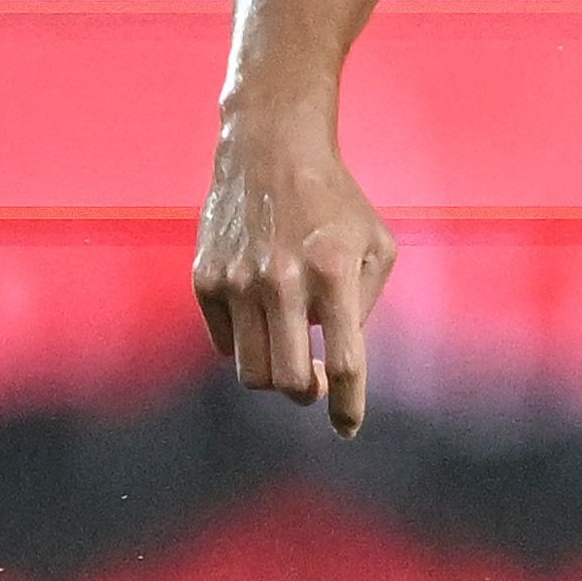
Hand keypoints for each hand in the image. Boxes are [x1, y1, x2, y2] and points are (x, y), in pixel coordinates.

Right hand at [191, 116, 396, 437]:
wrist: (272, 151)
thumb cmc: (337, 203)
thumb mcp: (376, 245)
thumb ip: (365, 305)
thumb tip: (336, 360)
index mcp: (334, 271)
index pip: (343, 361)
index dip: (347, 405)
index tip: (348, 429)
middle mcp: (283, 280)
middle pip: (287, 381)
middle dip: (306, 393)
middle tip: (315, 382)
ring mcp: (238, 282)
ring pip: (251, 373)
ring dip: (275, 375)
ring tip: (291, 350)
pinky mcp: (205, 280)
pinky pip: (226, 345)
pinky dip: (248, 344)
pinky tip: (263, 313)